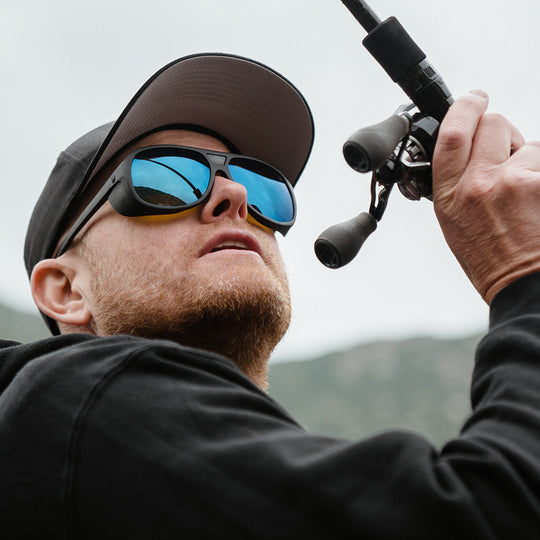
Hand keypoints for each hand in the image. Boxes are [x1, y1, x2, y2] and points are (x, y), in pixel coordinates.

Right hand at [433, 90, 539, 303]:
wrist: (525, 285)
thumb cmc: (490, 260)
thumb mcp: (454, 223)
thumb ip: (456, 184)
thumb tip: (467, 151)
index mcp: (449, 196)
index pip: (450, 135)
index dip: (463, 108)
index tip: (472, 99)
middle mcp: (478, 185)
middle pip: (491, 123)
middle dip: (499, 129)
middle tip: (503, 149)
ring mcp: (514, 182)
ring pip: (526, 143)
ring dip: (525, 157)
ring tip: (523, 191)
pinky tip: (535, 198)